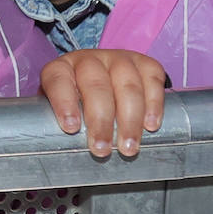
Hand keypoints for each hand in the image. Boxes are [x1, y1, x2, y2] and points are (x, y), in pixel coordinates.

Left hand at [39, 50, 166, 157]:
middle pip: (96, 85)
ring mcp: (118, 59)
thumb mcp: (64, 113)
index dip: (64, 102)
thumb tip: (66, 154)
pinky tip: (150, 125)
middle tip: (102, 149)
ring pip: (127, 84)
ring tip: (128, 146)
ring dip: (129, 119)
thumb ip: (65, 126)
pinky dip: (153, 103)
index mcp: (62, 69)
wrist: (105, 85)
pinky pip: (152, 78)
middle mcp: (90, 60)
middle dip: (101, 120)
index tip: (71, 128)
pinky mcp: (144, 63)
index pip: (59, 79)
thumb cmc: (79, 106)